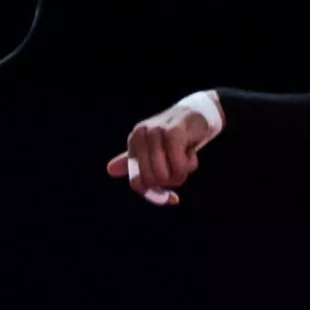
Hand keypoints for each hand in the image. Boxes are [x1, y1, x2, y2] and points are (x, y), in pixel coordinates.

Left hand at [105, 90, 222, 205]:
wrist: (199, 112)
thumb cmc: (177, 135)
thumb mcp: (154, 148)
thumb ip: (135, 161)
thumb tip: (110, 170)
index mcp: (134, 141)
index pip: (137, 182)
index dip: (154, 194)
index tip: (172, 196)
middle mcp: (141, 135)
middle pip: (151, 181)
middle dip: (170, 182)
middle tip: (181, 168)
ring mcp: (156, 133)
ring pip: (164, 175)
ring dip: (181, 174)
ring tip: (186, 158)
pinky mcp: (173, 133)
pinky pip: (179, 166)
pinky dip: (190, 165)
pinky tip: (192, 152)